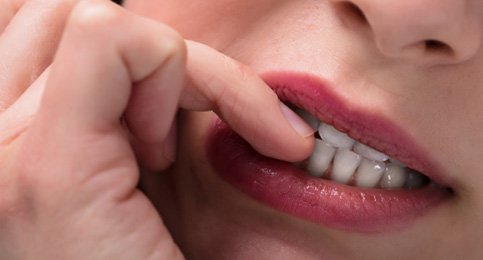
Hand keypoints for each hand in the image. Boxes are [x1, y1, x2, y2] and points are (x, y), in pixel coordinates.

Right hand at [0, 0, 312, 258]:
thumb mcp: (119, 164)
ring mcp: (0, 148)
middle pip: (72, 12)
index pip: (47, 21)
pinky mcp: (45, 170)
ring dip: (165, 74)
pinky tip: (161, 156)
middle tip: (160, 141)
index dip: (122, 56)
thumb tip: (136, 39)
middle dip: (152, 62)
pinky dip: (177, 80)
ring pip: (98, 16)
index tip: (151, 135)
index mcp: (2, 131)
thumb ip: (108, 100)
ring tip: (155, 152)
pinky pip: (115, 43)